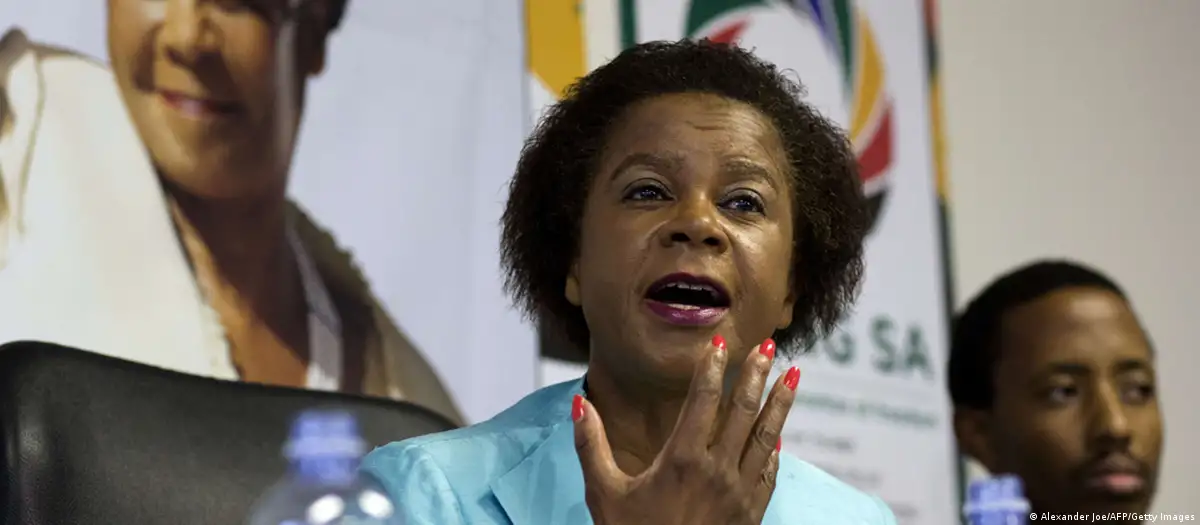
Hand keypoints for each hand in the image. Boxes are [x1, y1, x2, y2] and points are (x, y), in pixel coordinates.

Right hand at [572, 336, 800, 524]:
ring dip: (780, 404)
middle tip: (768, 346)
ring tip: (793, 377)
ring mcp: (739, 492)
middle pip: (744, 411)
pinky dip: (775, 450)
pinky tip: (780, 436)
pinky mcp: (751, 513)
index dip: (713, 368)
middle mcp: (717, 469)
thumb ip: (592, 446)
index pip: (704, 400)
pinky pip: (769, 473)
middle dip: (757, 375)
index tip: (721, 341)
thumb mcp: (604, 493)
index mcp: (682, 459)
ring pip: (767, 437)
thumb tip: (580, 404)